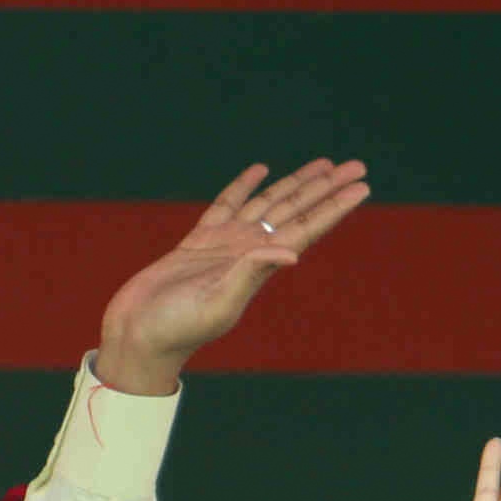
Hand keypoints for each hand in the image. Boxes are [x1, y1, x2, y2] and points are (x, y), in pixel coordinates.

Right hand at [95, 158, 369, 398]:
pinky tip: (261, 171)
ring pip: (268, 203)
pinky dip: (244, 186)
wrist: (138, 335)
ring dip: (296, 184)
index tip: (362, 186)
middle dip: (325, 188)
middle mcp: (248, 252)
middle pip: (295, 210)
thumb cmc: (176, 327)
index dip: (334, 206)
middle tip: (355, 166)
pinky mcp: (198, 242)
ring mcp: (225, 245)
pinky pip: (227, 204)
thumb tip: (292, 253)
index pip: (306, 228)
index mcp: (258, 265)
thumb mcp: (218, 302)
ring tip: (322, 165)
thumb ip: (252, 273)